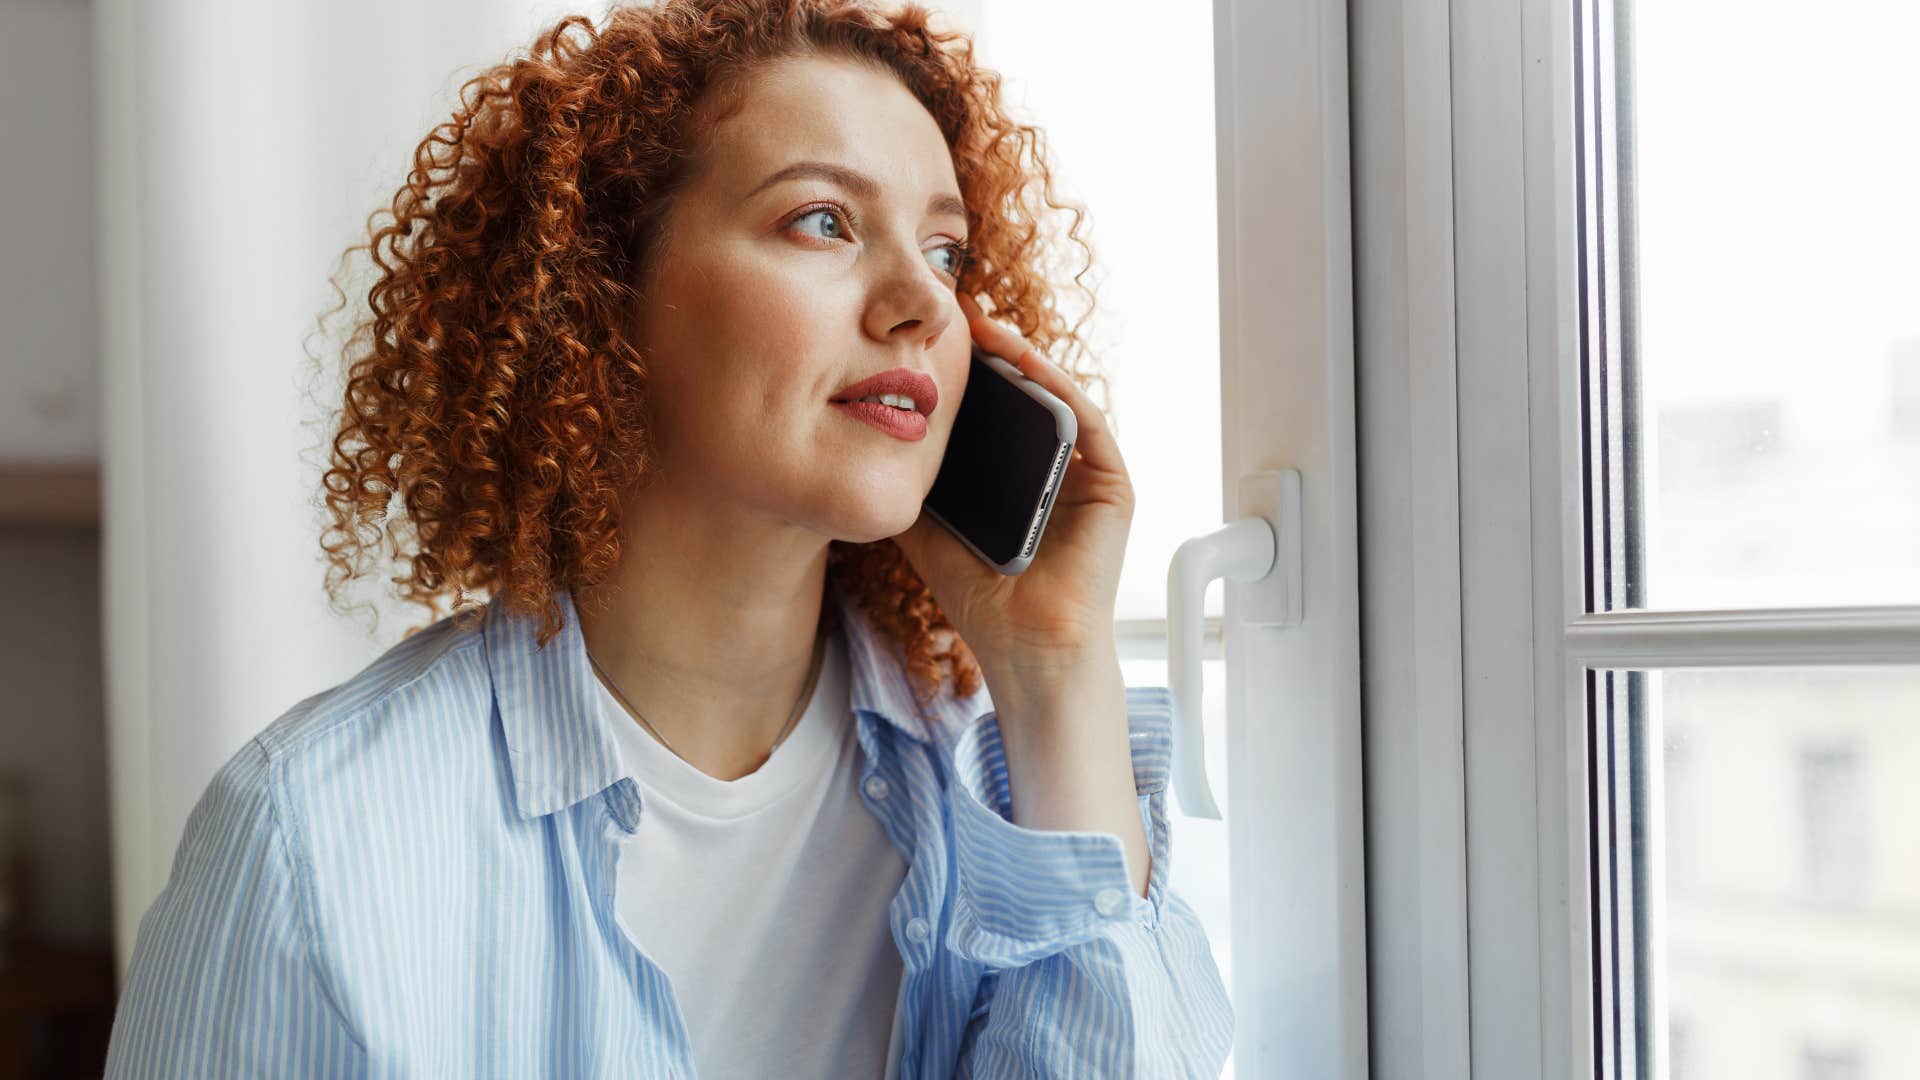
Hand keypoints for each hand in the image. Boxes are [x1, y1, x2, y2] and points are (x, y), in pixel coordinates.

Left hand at [890, 292, 1135, 688]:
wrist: (1023, 650)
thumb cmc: (981, 599)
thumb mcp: (929, 529)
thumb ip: (911, 488)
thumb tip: (865, 444)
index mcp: (1021, 479)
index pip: (1000, 413)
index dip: (972, 374)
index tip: (934, 338)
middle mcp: (1059, 471)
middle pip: (1030, 398)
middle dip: (997, 354)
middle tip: (959, 315)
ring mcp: (1089, 478)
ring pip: (1060, 400)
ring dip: (1027, 360)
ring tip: (988, 330)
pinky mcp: (1115, 488)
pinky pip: (1088, 425)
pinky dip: (1060, 390)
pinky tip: (1027, 365)